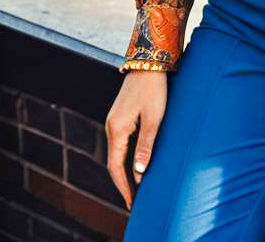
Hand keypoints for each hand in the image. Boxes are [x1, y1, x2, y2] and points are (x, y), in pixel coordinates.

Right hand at [105, 69, 167, 209]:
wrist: (148, 62)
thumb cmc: (154, 89)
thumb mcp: (154, 118)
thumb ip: (145, 146)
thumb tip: (139, 173)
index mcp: (117, 129)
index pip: (116, 166)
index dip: (123, 186)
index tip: (131, 203)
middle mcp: (111, 126)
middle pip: (113, 161)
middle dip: (122, 182)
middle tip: (133, 200)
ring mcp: (114, 120)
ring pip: (116, 152)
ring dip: (124, 169)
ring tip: (135, 186)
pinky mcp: (120, 115)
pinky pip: (120, 142)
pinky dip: (125, 156)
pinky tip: (134, 162)